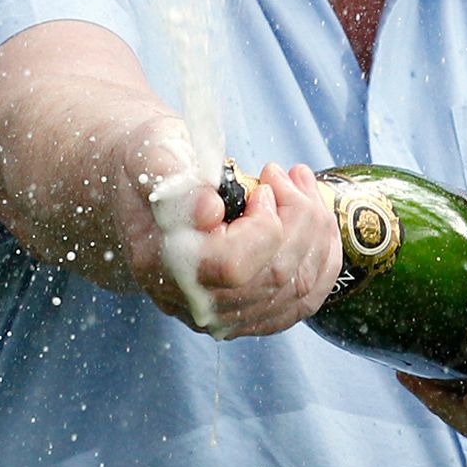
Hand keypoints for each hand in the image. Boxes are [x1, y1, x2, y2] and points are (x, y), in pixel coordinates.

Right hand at [136, 141, 342, 338]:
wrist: (144, 187)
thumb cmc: (152, 163)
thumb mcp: (152, 153)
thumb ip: (172, 178)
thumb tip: (209, 211)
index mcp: (161, 263)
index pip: (233, 266)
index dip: (264, 225)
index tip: (263, 187)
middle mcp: (191, 301)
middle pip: (274, 277)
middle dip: (300, 216)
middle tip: (290, 174)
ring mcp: (221, 314)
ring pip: (297, 289)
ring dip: (316, 231)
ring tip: (303, 186)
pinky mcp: (247, 313)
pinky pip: (302, 302)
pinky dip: (322, 260)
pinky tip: (318, 223)